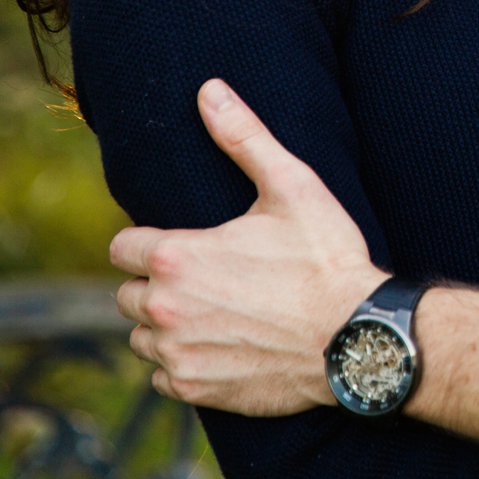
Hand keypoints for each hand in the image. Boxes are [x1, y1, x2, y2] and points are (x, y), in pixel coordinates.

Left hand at [110, 79, 384, 414]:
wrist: (355, 335)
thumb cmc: (325, 257)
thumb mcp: (291, 187)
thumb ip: (244, 137)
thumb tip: (209, 90)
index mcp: (176, 256)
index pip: (123, 248)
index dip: (151, 243)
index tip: (184, 245)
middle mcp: (164, 309)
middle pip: (127, 295)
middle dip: (158, 285)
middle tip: (208, 278)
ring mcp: (177, 354)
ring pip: (143, 338)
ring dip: (166, 327)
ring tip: (216, 312)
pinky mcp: (196, 389)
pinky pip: (163, 377)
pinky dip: (183, 364)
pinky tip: (222, 345)